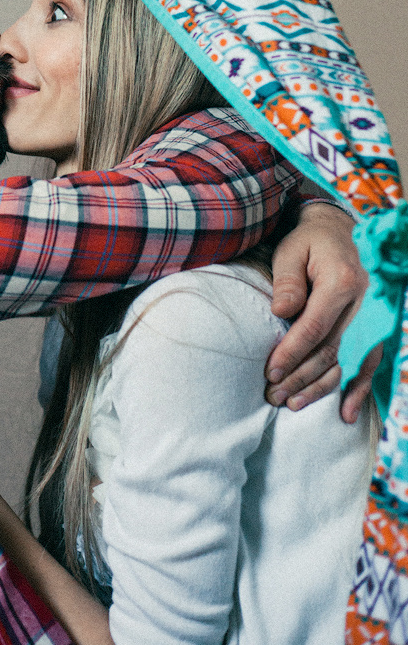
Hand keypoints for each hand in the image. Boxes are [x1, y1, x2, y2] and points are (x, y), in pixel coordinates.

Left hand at [265, 201, 375, 421]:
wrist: (338, 232)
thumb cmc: (309, 242)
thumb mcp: (291, 250)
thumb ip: (288, 282)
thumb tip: (281, 313)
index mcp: (343, 282)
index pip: (314, 327)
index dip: (292, 352)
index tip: (270, 372)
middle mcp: (364, 304)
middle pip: (331, 350)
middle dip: (301, 377)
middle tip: (275, 395)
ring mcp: (373, 318)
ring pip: (349, 362)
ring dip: (322, 388)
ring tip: (294, 404)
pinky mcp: (374, 328)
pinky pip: (368, 363)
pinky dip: (357, 389)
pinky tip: (344, 412)